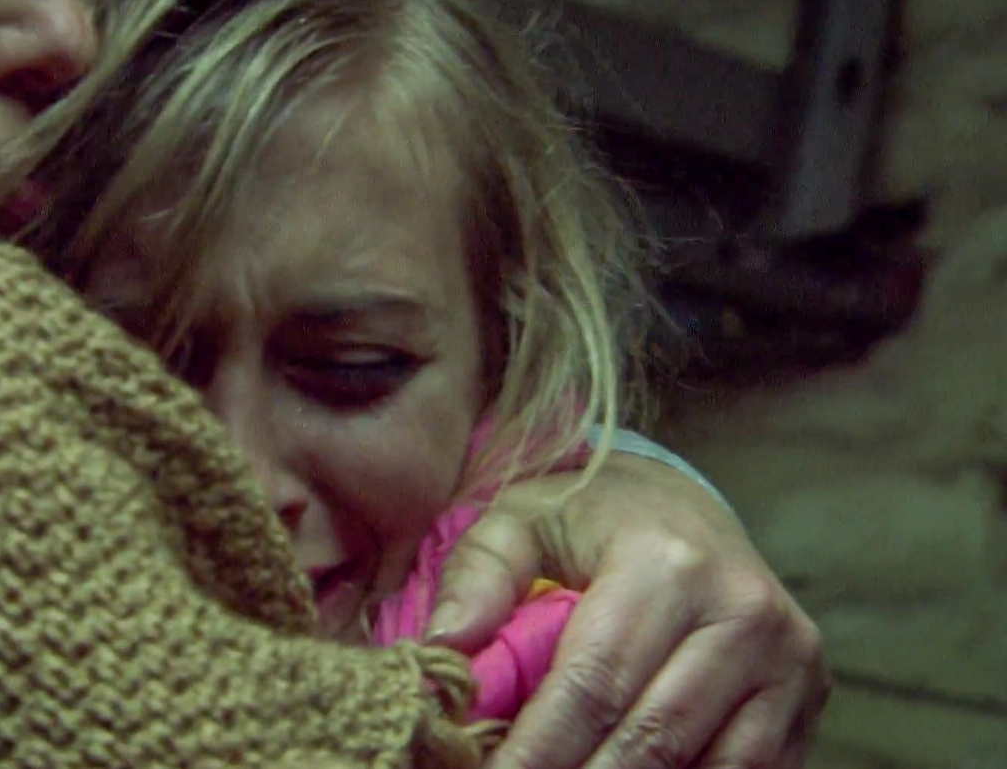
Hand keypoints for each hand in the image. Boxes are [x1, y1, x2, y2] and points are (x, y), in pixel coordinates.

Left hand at [427, 451, 828, 768]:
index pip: (593, 686)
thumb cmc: (588, 521)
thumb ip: (478, 577)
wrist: (684, 506)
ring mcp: (790, 660)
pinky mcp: (808, 698)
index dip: (536, 752)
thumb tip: (443, 645)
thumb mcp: (521, 520)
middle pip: (651, 741)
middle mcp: (743, 611)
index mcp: (668, 564)